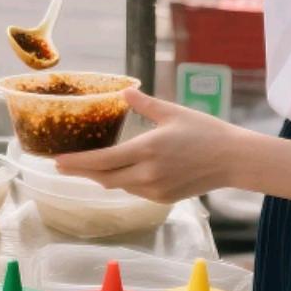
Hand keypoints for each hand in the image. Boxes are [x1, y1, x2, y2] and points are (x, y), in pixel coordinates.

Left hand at [54, 88, 243, 201]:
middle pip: (104, 178)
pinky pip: (134, 191)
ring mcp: (155, 190)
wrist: (233, 160)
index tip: (56, 160)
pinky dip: (122, 181)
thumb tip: (123, 92)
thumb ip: (144, 104)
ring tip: (85, 167)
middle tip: (61, 165)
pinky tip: (116, 172)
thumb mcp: (172, 112)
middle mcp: (147, 174)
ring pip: (118, 186)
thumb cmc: (205, 131)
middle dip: (81, 172)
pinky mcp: (163, 198)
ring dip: (101, 177)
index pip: (102, 161)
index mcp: (146, 150)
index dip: (77, 162)